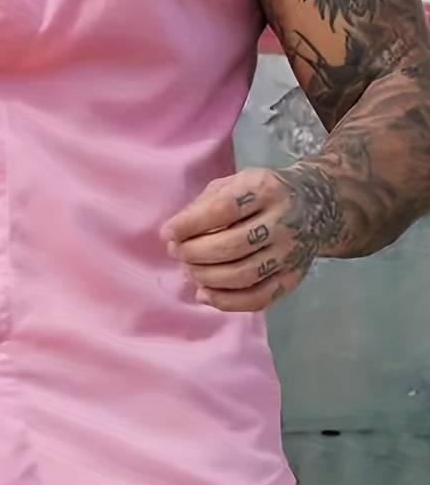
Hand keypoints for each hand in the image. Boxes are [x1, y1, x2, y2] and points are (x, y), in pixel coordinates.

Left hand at [162, 164, 338, 312]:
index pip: (223, 210)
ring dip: (206, 278)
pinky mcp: (292, 277)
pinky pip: (258, 298)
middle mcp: (283, 221)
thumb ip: (204, 204)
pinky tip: (204, 293)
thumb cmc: (262, 193)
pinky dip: (226, 302)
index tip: (168, 233)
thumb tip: (174, 234)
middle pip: (232, 246)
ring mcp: (290, 253)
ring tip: (189, 270)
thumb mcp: (235, 183)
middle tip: (177, 253)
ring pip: (243, 275)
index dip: (190, 224)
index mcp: (265, 189)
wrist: (316, 205)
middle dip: (195, 253)